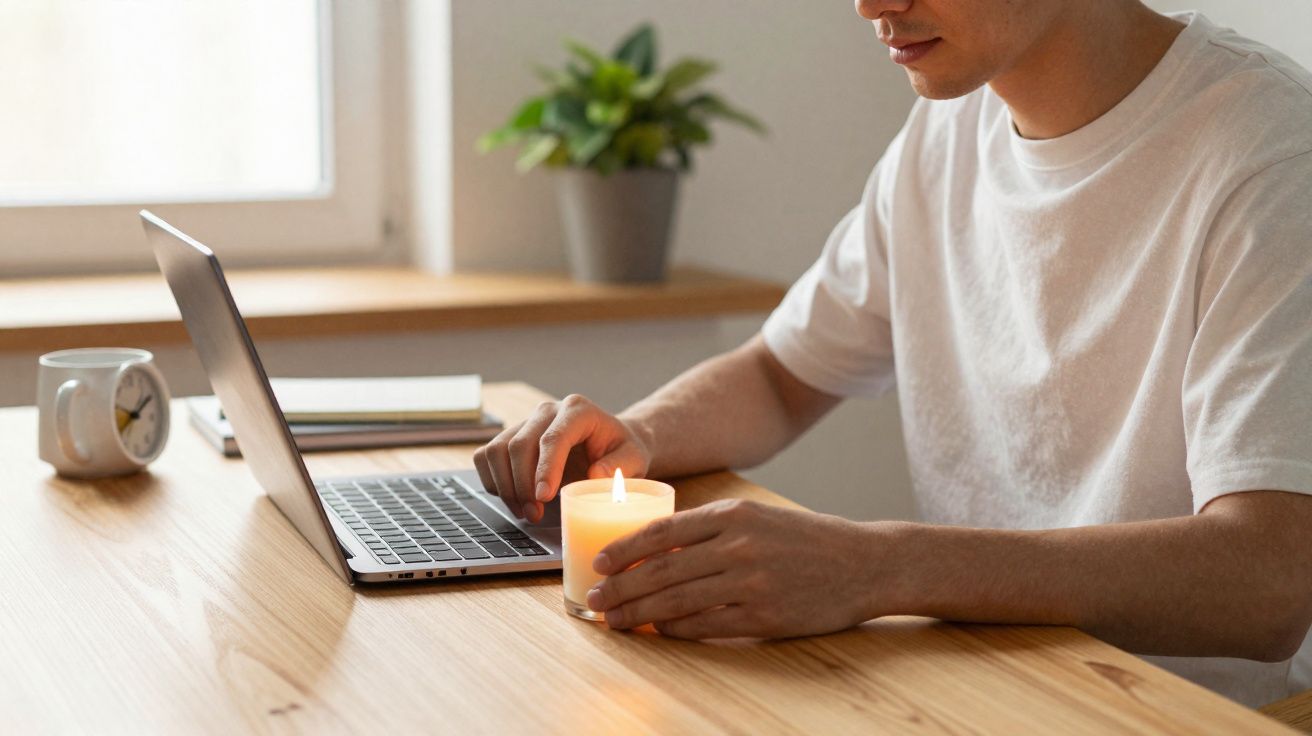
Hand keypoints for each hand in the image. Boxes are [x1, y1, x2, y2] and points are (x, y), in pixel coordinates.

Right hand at [472, 394, 651, 522]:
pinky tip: (514, 499)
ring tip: (526, 512)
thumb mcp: (634, 459)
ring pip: (497, 451)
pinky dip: (493, 482)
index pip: (553, 437)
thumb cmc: (621, 452)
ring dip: (506, 487)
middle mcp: (547, 411)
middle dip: (522, 485)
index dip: (545, 468)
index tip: (544, 497)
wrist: (609, 445)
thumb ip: (619, 466)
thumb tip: (595, 475)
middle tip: (534, 514)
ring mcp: (525, 423)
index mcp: (578, 410)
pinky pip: (486, 456)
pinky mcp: (510, 437)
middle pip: (519, 445)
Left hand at [586, 499, 884, 638]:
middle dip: (621, 587)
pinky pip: (706, 625)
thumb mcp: (758, 519)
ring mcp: (751, 583)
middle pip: (661, 569)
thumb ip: (713, 530)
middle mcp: (738, 546)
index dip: (624, 549)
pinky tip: (658, 632)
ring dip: (639, 614)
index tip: (598, 562)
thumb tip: (657, 551)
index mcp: (733, 515)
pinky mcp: (764, 616)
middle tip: (595, 598)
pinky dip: (676, 630)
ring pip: (677, 600)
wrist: (865, 562)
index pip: (663, 532)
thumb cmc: (807, 539)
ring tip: (615, 620)